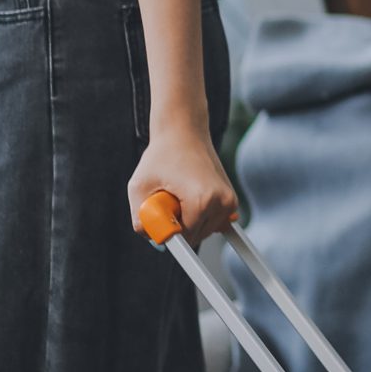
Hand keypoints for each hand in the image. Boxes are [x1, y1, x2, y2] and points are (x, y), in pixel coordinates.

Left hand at [126, 121, 239, 242]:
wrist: (185, 132)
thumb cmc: (162, 155)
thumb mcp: (139, 186)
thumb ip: (140, 218)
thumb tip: (152, 239)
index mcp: (202, 201)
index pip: (184, 238)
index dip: (166, 229)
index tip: (162, 210)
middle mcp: (222, 202)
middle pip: (195, 236)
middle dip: (177, 223)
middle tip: (169, 195)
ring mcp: (230, 202)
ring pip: (203, 231)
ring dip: (187, 219)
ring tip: (180, 192)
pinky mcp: (231, 201)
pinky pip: (213, 223)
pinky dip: (199, 216)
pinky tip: (191, 197)